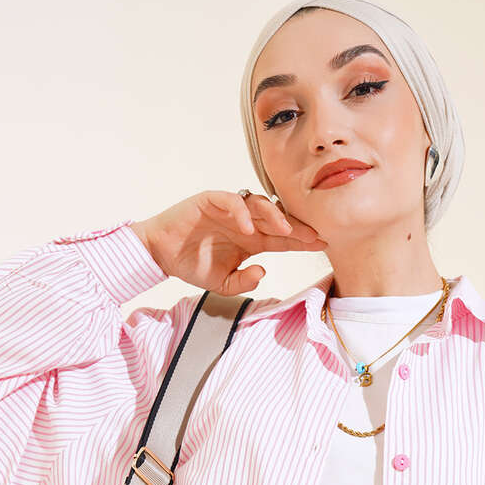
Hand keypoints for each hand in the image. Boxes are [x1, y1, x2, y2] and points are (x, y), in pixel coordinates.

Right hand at [128, 189, 327, 293]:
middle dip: (298, 227)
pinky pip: (232, 201)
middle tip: (315, 235)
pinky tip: (249, 229)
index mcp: (252, 241)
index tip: (323, 244)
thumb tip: (262, 271)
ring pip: (259, 205)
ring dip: (275, 216)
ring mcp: (230, 210)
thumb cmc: (192, 265)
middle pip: (278, 220)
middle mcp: (245, 222)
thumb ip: (243, 282)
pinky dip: (242, 213)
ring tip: (285, 230)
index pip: (283, 239)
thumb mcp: (222, 283)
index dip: (302, 241)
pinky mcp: (211, 200)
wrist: (162, 254)